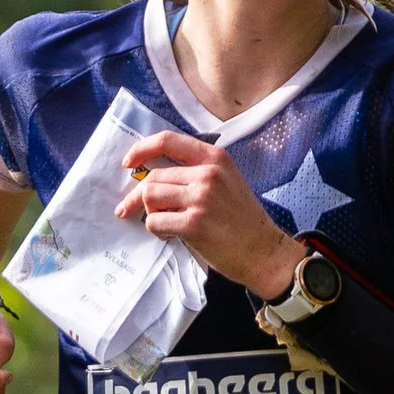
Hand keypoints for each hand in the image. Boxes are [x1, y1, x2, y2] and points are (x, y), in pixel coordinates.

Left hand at [115, 131, 301, 296]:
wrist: (264, 252)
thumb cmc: (243, 220)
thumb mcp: (227, 181)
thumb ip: (197, 172)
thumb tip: (154, 175)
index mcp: (215, 158)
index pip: (168, 141)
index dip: (142, 149)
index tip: (129, 162)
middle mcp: (208, 174)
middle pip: (153, 176)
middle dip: (137, 195)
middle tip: (129, 208)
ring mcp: (201, 198)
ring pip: (150, 196)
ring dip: (149, 212)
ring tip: (162, 223)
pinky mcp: (194, 224)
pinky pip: (155, 221)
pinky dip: (156, 229)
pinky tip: (170, 235)